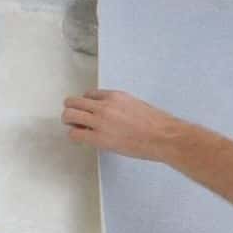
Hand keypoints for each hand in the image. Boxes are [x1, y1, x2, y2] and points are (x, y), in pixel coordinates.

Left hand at [62, 89, 188, 160]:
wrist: (163, 137)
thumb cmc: (157, 124)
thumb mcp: (138, 105)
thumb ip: (122, 106)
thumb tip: (115, 114)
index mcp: (115, 96)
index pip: (89, 94)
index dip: (86, 103)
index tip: (88, 110)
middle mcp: (104, 106)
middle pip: (74, 102)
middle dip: (71, 109)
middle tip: (73, 117)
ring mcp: (100, 121)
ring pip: (69, 115)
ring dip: (69, 121)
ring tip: (73, 127)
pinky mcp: (99, 138)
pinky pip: (74, 134)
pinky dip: (74, 135)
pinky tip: (81, 138)